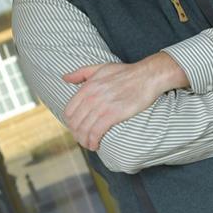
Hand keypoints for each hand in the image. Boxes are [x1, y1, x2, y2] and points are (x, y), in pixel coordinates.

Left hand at [62, 52, 186, 149]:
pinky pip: (95, 133)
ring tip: (90, 144)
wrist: (148, 76)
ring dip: (84, 141)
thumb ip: (81, 73)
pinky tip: (96, 145)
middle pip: (74, 123)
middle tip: (84, 138)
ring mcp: (101, 106)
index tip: (78, 128)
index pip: (68, 111)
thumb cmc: (127, 72)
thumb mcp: (101, 67)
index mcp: (87, 87)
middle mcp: (91, 97)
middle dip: (77, 134)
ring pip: (83, 130)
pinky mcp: (113, 115)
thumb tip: (65, 78)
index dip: (70, 123)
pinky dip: (93, 142)